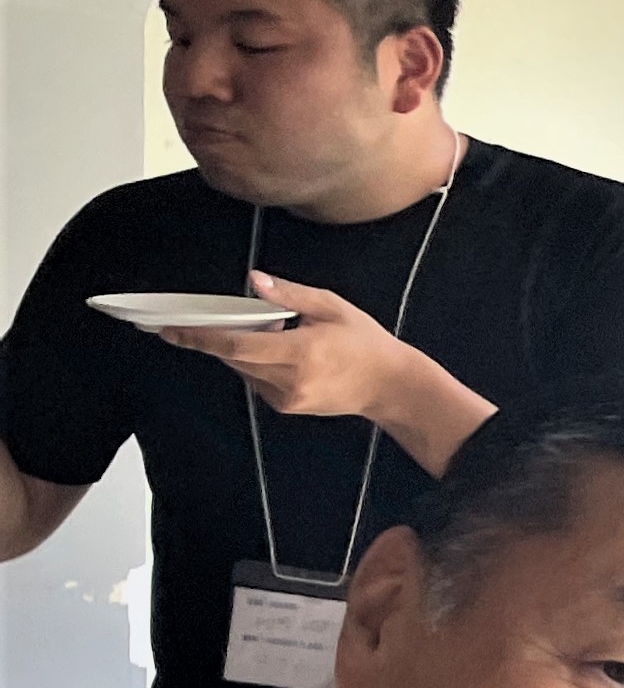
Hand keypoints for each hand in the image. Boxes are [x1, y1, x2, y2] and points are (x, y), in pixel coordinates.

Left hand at [142, 271, 491, 470]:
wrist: (390, 385)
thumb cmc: (365, 343)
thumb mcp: (332, 307)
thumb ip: (290, 295)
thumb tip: (255, 281)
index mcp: (301, 352)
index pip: (235, 346)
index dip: (198, 337)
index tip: (169, 330)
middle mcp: (289, 379)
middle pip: (233, 358)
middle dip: (217, 338)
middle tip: (204, 322)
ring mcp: (286, 397)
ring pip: (242, 369)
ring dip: (241, 350)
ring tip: (268, 334)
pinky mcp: (286, 406)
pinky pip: (256, 380)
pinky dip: (256, 363)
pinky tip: (281, 353)